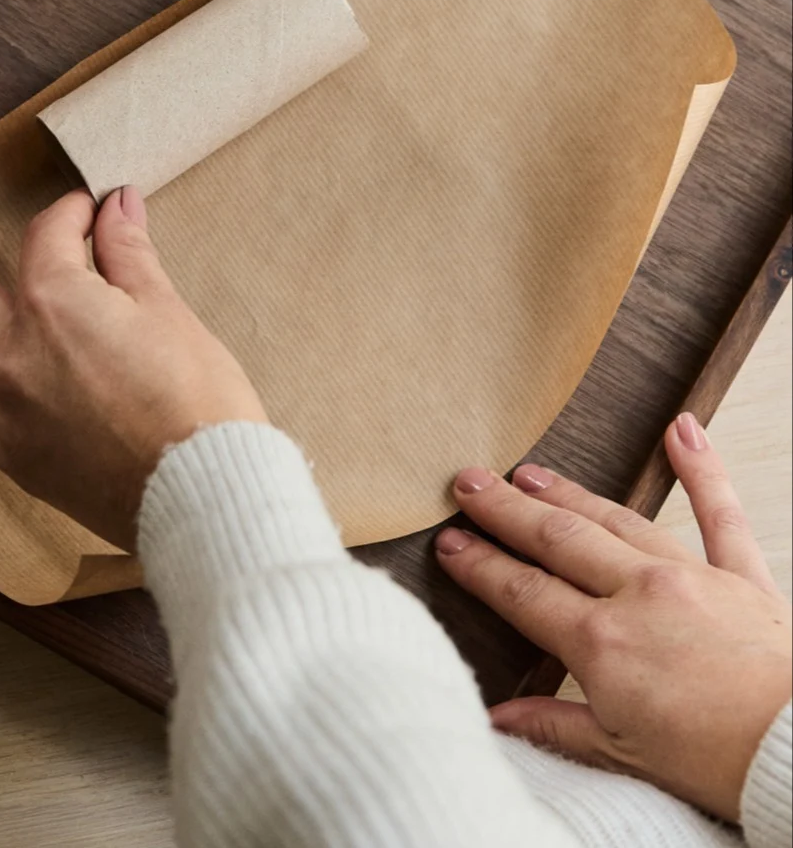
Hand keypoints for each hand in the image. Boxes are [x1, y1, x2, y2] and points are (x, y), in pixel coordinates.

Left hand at [0, 187, 266, 550]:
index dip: (69, 213)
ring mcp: (4, 406)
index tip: (88, 209)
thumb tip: (116, 205)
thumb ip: (129, 254)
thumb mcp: (167, 310)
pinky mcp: (11, 453)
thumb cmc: (194, 401)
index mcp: (55, 301)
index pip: (47, 237)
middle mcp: (13, 350)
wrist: (197, 491)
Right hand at [435, 415, 791, 821]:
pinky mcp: (742, 577)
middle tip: (468, 482)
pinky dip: (702, 469)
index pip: (523, 592)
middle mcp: (638, 595)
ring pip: (616, 519)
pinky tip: (683, 430)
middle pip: (557, 540)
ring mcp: (690, 577)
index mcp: (602, 643)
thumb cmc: (717, 763)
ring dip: (568, 493)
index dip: (481, 565)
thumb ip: (555, 726)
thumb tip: (497, 717)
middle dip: (507, 509)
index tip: (449, 542)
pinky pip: (719, 514)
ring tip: (531, 472)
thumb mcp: (622, 756)